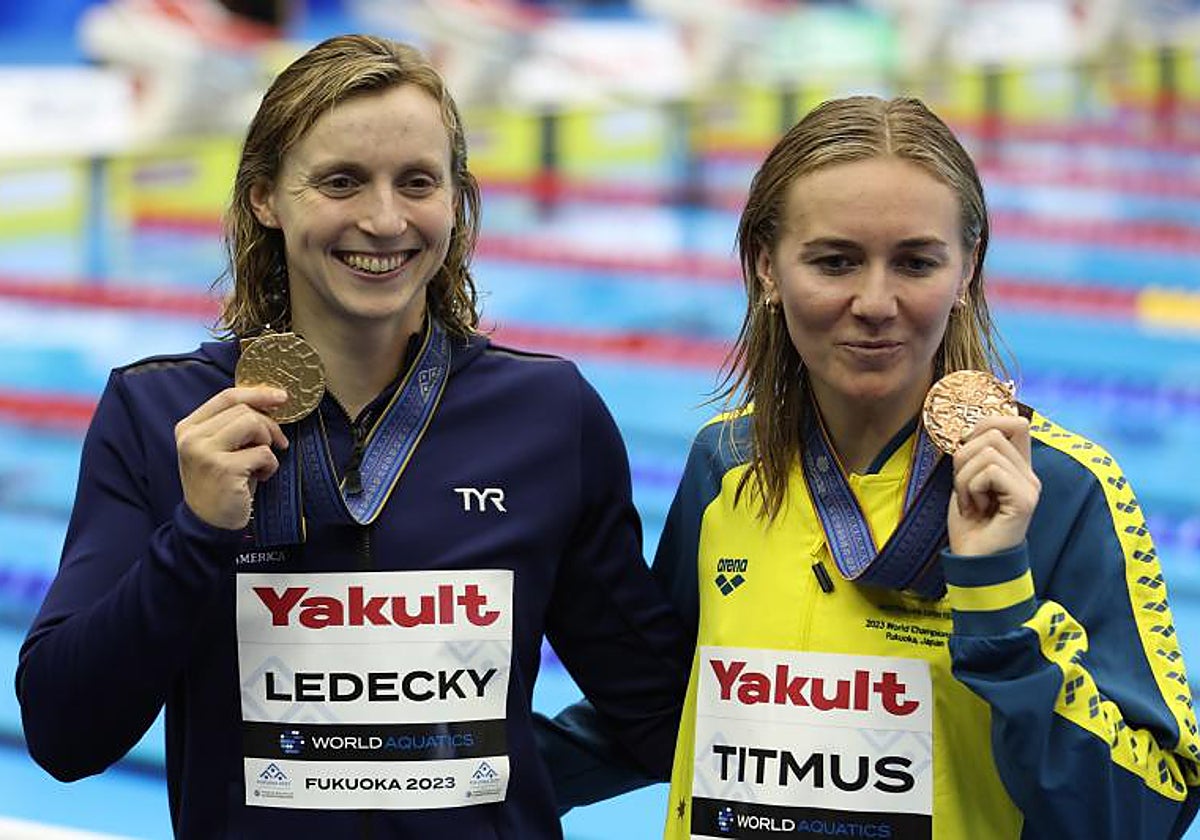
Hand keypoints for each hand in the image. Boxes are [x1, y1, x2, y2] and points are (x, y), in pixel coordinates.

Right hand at [175, 386, 289, 529]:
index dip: (257, 393)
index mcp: (189, 427)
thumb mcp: (220, 448)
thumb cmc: (221, 482)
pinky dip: (270, 464)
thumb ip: (233, 425)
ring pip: (253, 424)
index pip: (227, 397)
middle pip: (244, 410)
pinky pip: (263, 452)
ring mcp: (205, 453)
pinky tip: (260, 477)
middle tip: (276, 443)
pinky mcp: (223, 469)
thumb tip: (270, 400)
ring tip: (262, 461)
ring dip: (268, 442)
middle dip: (268, 425)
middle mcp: (191, 437)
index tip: (281, 396)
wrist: (208, 523)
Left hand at [946, 415, 1040, 556]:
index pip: (1015, 421)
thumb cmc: (969, 524)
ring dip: (964, 477)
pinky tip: (976, 508)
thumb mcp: (966, 481)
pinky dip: (971, 488)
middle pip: (993, 432)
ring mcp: (1030, 486)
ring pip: (987, 450)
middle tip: (964, 488)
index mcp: (1017, 467)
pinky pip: (990, 471)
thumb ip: (974, 455)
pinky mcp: (1025, 500)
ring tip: (970, 501)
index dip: (984, 425)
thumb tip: (970, 429)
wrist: (974, 562)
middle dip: (963, 457)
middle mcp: (1029, 474)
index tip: (966, 453)